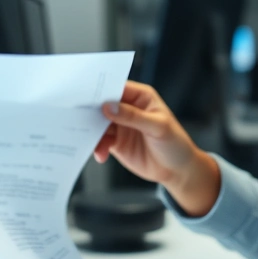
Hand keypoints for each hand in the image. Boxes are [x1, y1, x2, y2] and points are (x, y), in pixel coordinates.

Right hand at [93, 81, 220, 216]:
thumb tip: (109, 107)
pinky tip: (101, 155)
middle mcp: (128, 108)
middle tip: (80, 119)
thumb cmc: (175, 143)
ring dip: (92, 132)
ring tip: (95, 144)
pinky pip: (100, 140)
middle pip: (103, 104)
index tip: (86, 96)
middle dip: (91, 112)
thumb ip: (133, 116)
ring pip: (98, 123)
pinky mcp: (116, 142)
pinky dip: (97, 146)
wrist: (177, 171)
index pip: (116, 87)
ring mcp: (121, 125)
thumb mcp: (158, 127)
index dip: (101, 90)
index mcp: (140, 96)